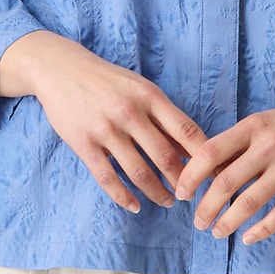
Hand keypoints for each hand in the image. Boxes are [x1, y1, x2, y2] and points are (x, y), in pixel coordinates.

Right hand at [0, 31, 207, 214]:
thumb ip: (161, 116)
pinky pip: (108, 179)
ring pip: (139, 172)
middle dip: (182, 182)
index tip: (214, 175)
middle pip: (166, 157)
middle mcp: (130, 112)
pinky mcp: (84, 144)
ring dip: (157, 193)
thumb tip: (189, 149)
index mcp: (150, 96)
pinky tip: (135, 205)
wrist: (60, 68)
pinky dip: (124, 198)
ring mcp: (106, 129)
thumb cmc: (107, 79)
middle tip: (191, 196)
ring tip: (167, 202)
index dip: (204, 157)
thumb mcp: (139, 88)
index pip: (186, 130)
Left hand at [174, 75, 274, 244]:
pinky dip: (261, 230)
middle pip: (226, 183)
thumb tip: (205, 172)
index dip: (192, 175)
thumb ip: (238, 144)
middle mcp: (269, 145)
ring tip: (216, 231)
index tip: (182, 193)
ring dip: (228, 222)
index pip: (211, 152)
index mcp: (253, 126)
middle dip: (206, 207)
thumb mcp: (263, 122)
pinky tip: (248, 237)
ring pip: (250, 203)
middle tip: (197, 221)